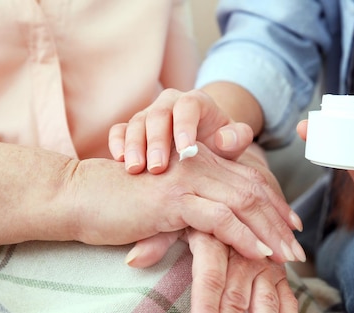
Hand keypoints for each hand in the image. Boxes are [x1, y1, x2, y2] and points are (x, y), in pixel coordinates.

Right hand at [72, 142, 304, 262]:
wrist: (76, 196)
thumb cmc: (117, 204)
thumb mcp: (163, 203)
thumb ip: (191, 208)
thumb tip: (214, 229)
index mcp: (198, 162)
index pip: (248, 179)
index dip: (274, 203)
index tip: (292, 227)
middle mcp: (197, 165)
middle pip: (253, 190)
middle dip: (279, 221)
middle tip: (298, 250)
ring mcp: (186, 180)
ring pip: (243, 202)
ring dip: (270, 232)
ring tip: (288, 257)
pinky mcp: (172, 200)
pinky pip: (219, 218)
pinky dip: (244, 236)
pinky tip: (260, 254)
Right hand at [108, 89, 254, 173]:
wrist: (201, 147)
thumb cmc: (219, 147)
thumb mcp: (232, 144)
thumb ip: (236, 139)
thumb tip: (224, 139)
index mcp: (195, 103)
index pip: (188, 107)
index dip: (185, 127)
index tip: (186, 153)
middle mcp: (169, 104)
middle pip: (158, 115)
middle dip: (157, 142)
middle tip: (158, 168)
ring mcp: (148, 114)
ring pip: (136, 123)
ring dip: (135, 146)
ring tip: (136, 169)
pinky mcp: (131, 128)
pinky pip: (119, 130)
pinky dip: (118, 143)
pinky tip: (119, 161)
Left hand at [126, 229, 305, 312]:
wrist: (238, 192)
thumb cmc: (197, 211)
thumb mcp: (174, 219)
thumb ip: (157, 240)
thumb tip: (133, 261)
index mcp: (215, 237)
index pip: (210, 276)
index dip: (206, 308)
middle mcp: (243, 250)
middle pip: (236, 295)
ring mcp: (264, 262)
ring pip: (265, 299)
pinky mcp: (278, 270)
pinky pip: (287, 295)